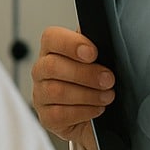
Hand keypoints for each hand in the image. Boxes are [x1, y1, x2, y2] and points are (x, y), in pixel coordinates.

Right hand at [30, 26, 111, 149]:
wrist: (100, 115)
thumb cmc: (97, 82)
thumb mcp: (100, 59)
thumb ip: (97, 43)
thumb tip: (103, 32)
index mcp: (53, 49)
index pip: (51, 38)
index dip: (71, 44)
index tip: (93, 53)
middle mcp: (42, 70)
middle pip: (53, 66)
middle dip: (86, 73)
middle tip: (108, 79)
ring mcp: (41, 95)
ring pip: (56, 91)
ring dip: (88, 94)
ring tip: (107, 96)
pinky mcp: (46, 117)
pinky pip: (59, 114)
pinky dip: (83, 111)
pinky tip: (97, 109)